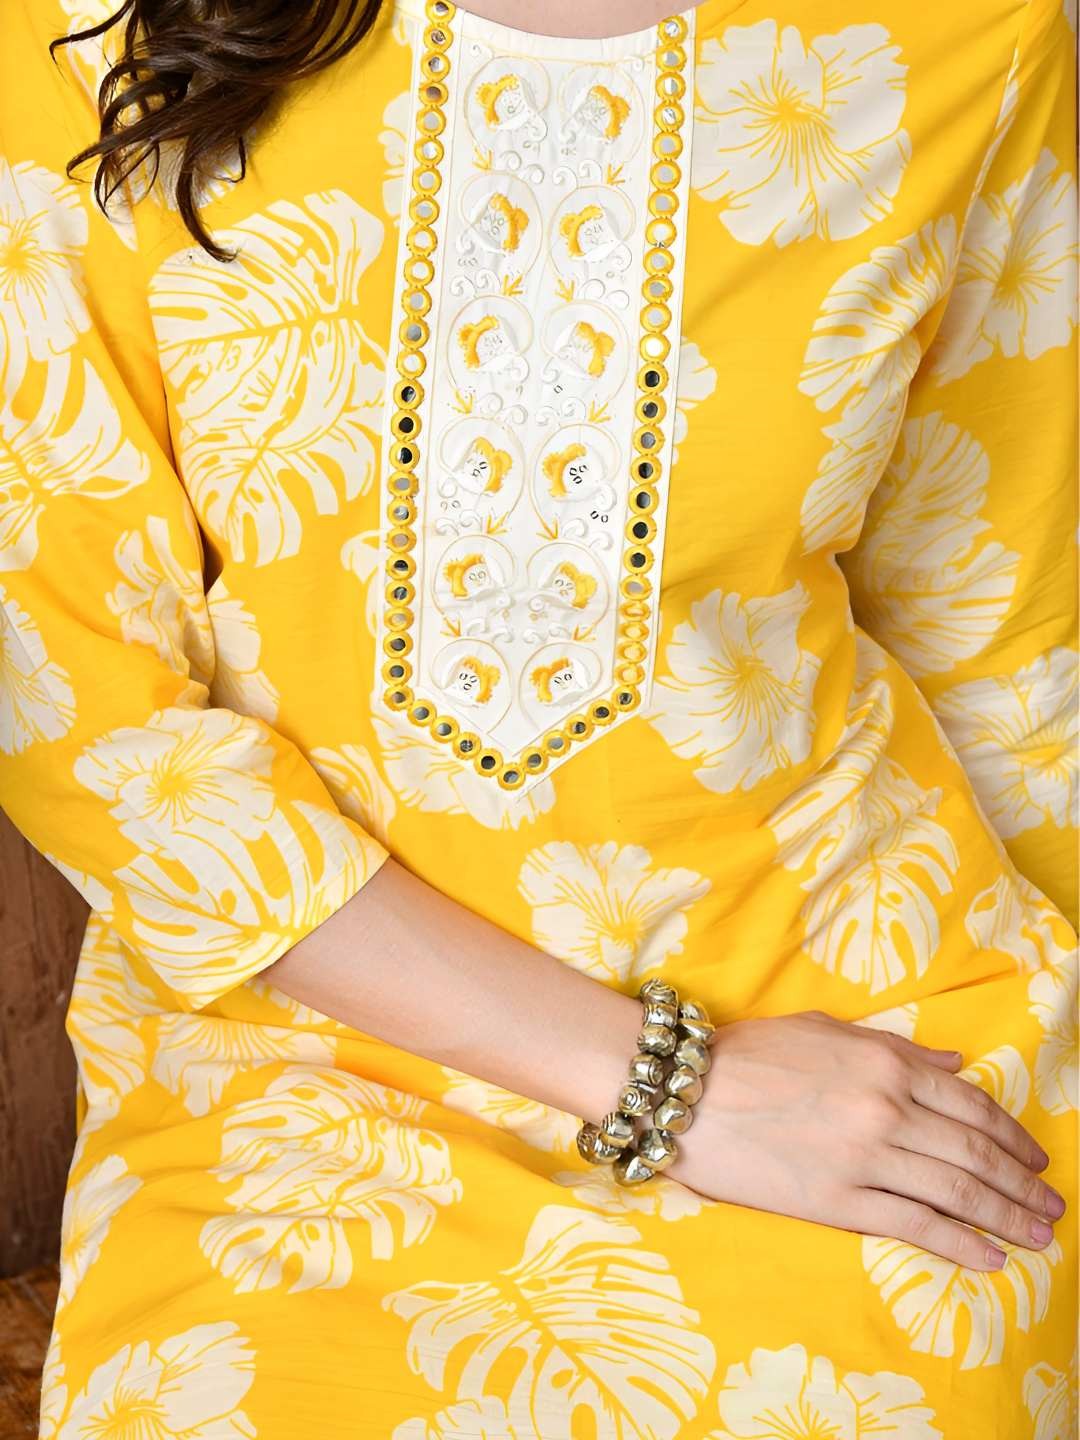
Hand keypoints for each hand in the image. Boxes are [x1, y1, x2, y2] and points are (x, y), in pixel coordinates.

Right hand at [663, 1009, 1065, 1270]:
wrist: (685, 1090)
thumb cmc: (748, 1053)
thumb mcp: (825, 1030)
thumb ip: (895, 1048)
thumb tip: (954, 1065)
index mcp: (884, 1061)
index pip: (969, 1103)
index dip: (1010, 1134)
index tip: (1033, 1157)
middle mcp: (886, 1108)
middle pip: (974, 1151)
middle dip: (1021, 1182)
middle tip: (1051, 1205)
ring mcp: (865, 1157)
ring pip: (956, 1190)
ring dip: (1006, 1216)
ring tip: (1036, 1235)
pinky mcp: (838, 1201)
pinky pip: (915, 1225)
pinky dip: (960, 1244)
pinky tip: (990, 1258)